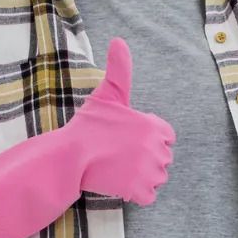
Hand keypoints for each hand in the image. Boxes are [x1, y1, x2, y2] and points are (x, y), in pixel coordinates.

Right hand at [71, 37, 175, 205]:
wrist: (71, 156)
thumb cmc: (88, 125)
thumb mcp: (107, 94)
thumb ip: (119, 70)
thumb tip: (118, 41)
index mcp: (154, 126)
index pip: (166, 136)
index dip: (149, 138)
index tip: (129, 140)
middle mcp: (157, 148)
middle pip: (162, 158)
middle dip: (145, 159)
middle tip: (120, 155)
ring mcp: (150, 171)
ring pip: (157, 178)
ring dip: (142, 177)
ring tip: (120, 169)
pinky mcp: (140, 191)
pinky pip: (149, 196)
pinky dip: (137, 194)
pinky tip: (121, 184)